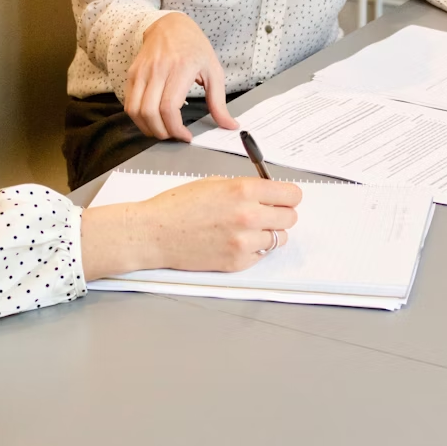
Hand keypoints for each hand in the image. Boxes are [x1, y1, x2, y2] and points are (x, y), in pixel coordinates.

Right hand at [80, 177, 301, 279]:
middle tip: (265, 214)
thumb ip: (245, 188)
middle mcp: (249, 216)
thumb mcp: (214, 183)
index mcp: (244, 190)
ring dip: (268, 233)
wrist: (154, 233)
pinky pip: (261, 255)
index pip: (292, 195)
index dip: (288, 196)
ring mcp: (244, 242)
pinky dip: (253, 249)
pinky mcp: (237, 262)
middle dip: (280, 214)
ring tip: (247, 229)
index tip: (283, 198)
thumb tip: (269, 193)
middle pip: (290, 218)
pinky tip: (233, 242)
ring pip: (279, 239)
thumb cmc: (178, 206)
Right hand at [124, 12, 238, 141]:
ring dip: (147, 128)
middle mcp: (157, 70)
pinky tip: (152, 120)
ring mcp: (141, 71)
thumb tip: (229, 125)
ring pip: (135, 111)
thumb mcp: (213, 71)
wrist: (171, 25)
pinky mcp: (132, 74)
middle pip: (149, 113)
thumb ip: (219, 102)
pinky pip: (129, 103)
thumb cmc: (194, 47)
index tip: (185, 136)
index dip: (175, 129)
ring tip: (163, 130)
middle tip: (174, 136)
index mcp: (180, 69)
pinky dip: (139, 118)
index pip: (169, 107)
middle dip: (162, 133)